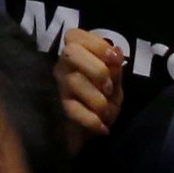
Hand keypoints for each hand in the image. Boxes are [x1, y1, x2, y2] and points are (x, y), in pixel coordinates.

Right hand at [56, 28, 123, 144]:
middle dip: (97, 69)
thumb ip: (114, 67)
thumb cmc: (101, 99)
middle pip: (71, 52)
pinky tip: (102, 127)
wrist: (86, 136)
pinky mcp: (57, 109)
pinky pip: (73, 110)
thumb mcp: (113, 82)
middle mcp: (62, 67)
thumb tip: (117, 52)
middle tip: (109, 88)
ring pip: (75, 82)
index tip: (114, 59)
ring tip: (106, 112)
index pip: (75, 36)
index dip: (97, 44)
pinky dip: (92, 120)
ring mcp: (58, 87)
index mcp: (76, 54)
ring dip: (99, 100)